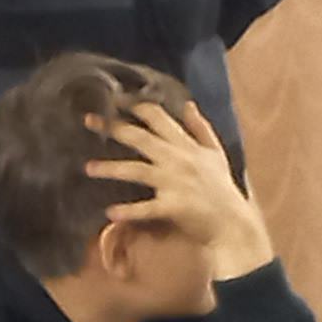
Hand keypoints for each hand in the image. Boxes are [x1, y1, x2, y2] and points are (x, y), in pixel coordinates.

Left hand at [88, 96, 275, 279]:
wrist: (232, 222)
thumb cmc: (221, 188)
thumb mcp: (215, 153)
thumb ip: (200, 128)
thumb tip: (188, 104)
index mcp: (186, 145)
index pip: (157, 116)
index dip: (134, 105)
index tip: (112, 100)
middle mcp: (177, 159)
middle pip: (140, 138)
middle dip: (113, 127)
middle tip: (89, 121)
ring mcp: (174, 183)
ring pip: (137, 170)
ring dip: (111, 169)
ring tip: (88, 168)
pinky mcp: (173, 207)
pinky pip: (146, 208)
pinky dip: (128, 211)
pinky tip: (110, 213)